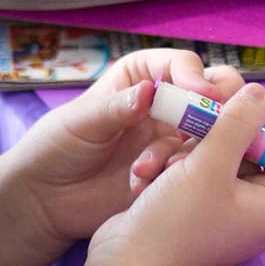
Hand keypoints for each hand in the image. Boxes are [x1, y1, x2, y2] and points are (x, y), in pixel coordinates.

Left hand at [0, 48, 223, 252]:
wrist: (46, 200)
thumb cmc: (55, 147)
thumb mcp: (81, 121)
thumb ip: (116, 107)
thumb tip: (148, 91)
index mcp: (141, 78)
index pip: (182, 65)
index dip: (195, 77)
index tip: (201, 96)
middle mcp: (165, 106)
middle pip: (213, 93)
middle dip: (218, 106)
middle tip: (214, 125)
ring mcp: (172, 141)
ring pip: (212, 135)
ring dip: (193, 150)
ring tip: (148, 167)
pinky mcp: (173, 174)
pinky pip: (197, 170)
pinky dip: (180, 176)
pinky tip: (142, 184)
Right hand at [82, 79, 264, 265]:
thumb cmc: (174, 222)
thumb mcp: (209, 165)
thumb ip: (237, 124)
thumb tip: (259, 93)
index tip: (234, 123)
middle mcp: (256, 211)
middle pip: (251, 152)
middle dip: (215, 140)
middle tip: (190, 138)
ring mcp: (225, 213)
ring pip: (215, 159)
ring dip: (184, 153)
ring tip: (161, 165)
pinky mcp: (196, 212)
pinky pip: (194, 176)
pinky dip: (172, 170)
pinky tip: (148, 177)